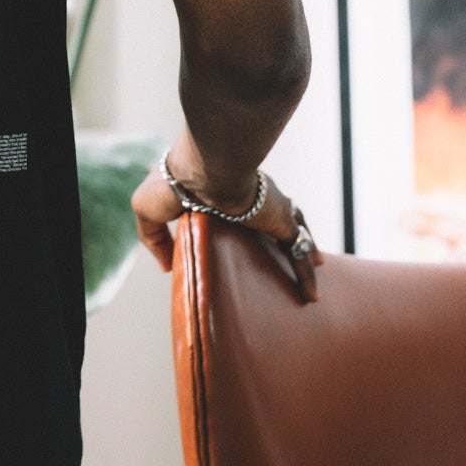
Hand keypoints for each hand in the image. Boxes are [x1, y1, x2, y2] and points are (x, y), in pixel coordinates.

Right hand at [130, 130, 303, 274]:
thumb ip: (155, 239)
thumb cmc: (171, 184)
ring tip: (316, 266)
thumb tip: (165, 267)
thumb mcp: (148, 212)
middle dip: (287, 229)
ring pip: (296, 231)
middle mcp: (251, 194)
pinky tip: (312, 294)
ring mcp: (269, 206)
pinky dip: (306, 274)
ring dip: (307, 248)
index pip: (239, 203)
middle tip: (295, 247)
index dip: (244, 216)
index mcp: (222, 189)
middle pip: (276, 213)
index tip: (245, 232)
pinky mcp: (281, 219)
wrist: (201, 171)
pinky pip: (299, 251)